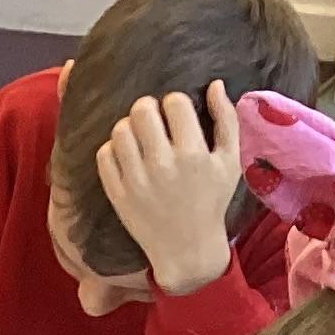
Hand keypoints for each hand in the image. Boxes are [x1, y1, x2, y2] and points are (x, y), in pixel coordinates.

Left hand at [96, 81, 241, 299]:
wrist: (187, 250)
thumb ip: (227, 120)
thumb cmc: (212, 201)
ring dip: (129, 128)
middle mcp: (162, 165)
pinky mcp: (118, 194)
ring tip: (139, 138)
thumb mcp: (230, 161)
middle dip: (148, 109)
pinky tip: (126, 156)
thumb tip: (215, 84)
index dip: (175, 103)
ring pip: (119, 130)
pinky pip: (104, 155)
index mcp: (193, 153)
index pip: (174, 102)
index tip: (176, 116)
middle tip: (154, 122)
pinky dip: (113, 150)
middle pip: (142, 110)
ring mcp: (137, 181)